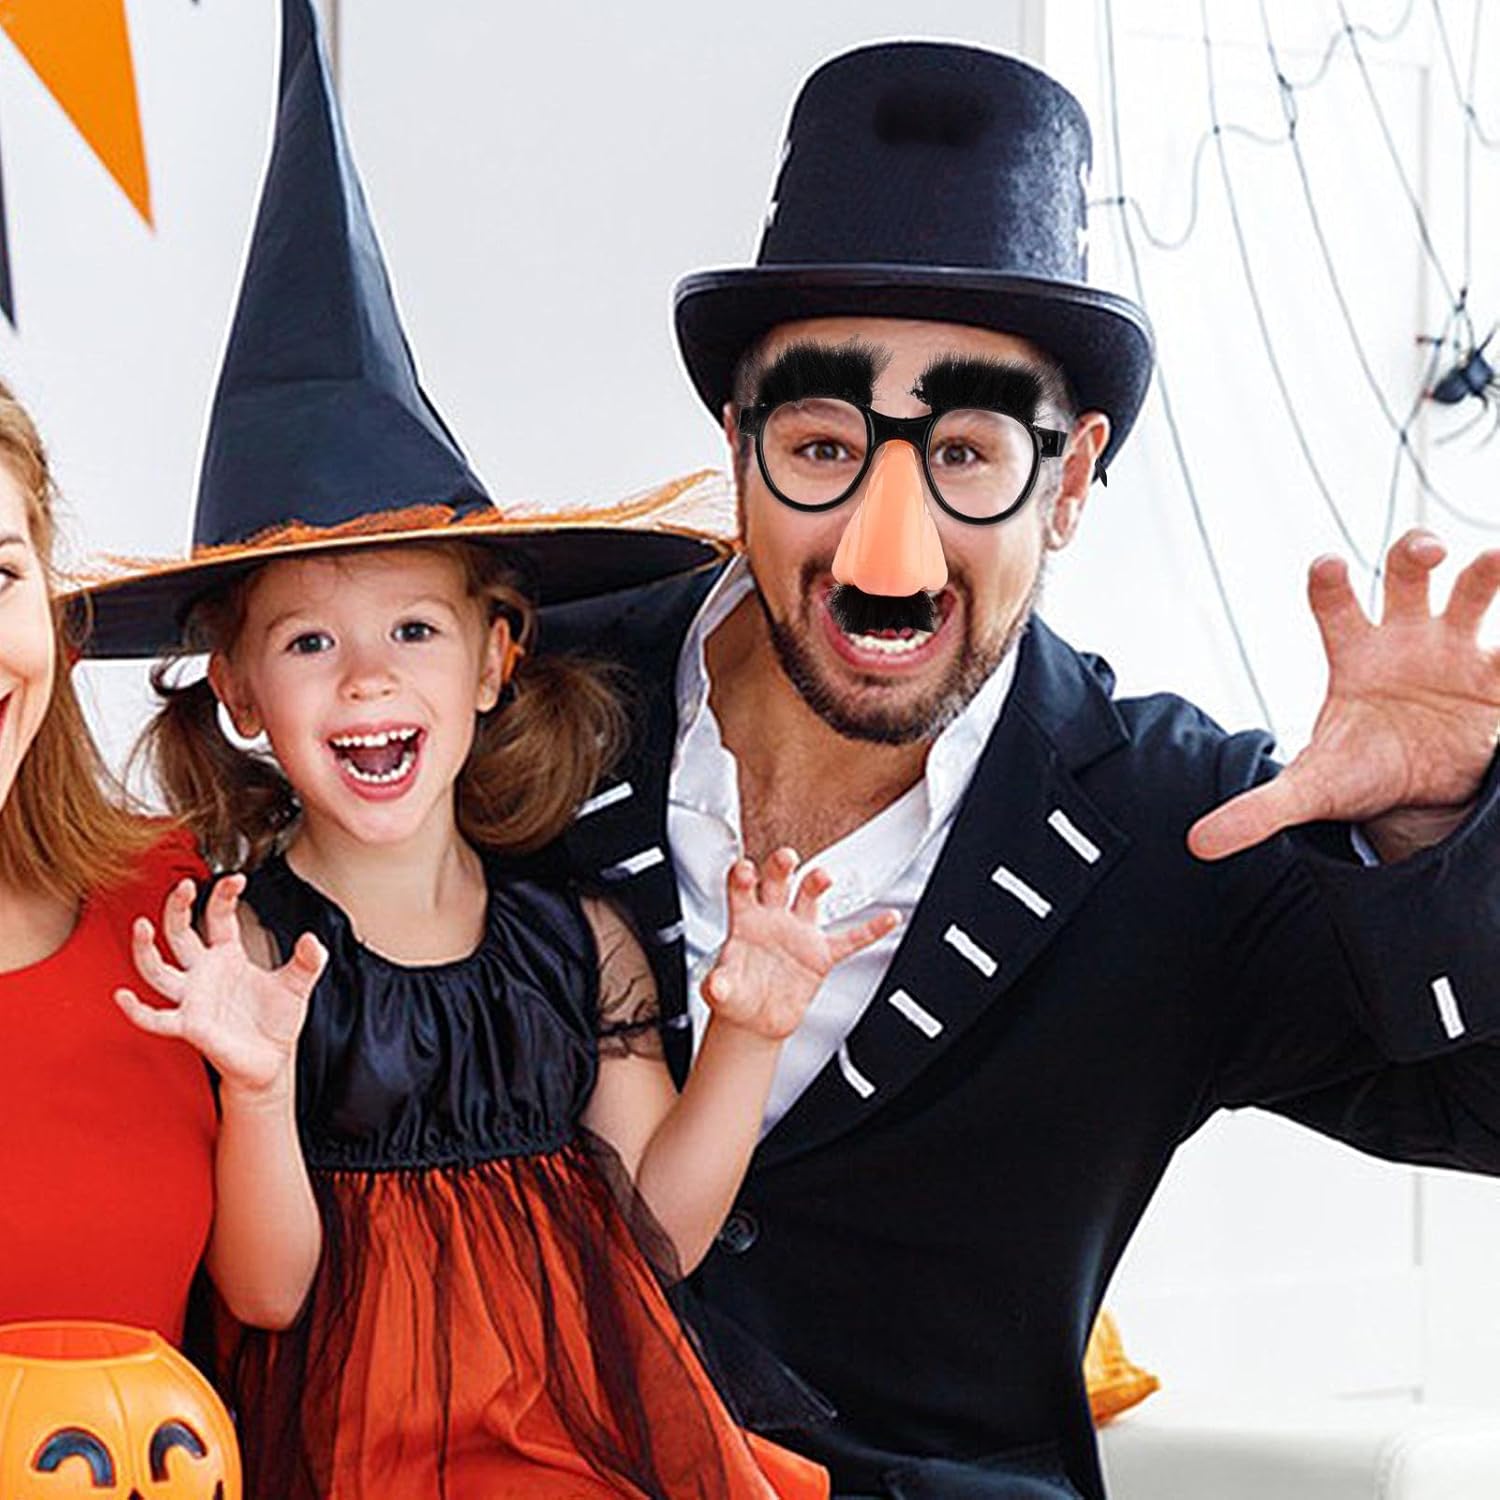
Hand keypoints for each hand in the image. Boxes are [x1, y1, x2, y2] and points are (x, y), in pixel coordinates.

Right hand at [115, 874, 325, 1097]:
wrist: (272, 1060)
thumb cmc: (276, 1021)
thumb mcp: (297, 984)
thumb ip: (308, 961)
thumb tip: (313, 940)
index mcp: (227, 956)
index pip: (217, 917)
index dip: (223, 896)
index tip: (236, 879)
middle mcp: (203, 973)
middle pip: (179, 933)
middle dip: (176, 908)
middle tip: (182, 885)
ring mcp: (192, 997)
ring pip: (157, 969)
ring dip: (146, 949)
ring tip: (142, 925)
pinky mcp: (188, 1025)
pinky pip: (155, 1018)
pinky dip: (136, 1010)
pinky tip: (123, 997)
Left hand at [701, 848, 898, 1039]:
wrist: (756, 1019)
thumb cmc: (736, 994)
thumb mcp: (721, 991)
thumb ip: (718, 985)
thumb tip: (715, 985)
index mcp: (745, 920)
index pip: (741, 889)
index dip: (741, 877)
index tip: (744, 870)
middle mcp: (773, 918)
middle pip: (777, 882)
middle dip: (781, 867)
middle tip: (786, 858)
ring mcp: (799, 932)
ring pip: (810, 898)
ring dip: (816, 884)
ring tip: (823, 877)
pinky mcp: (820, 954)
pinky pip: (850, 940)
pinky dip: (870, 930)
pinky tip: (887, 919)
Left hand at [1189, 530, 1499, 860]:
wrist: (1416, 795)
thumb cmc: (1359, 770)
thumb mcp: (1311, 790)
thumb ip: (1257, 810)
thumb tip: (1199, 844)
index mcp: (1353, 656)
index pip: (1334, 606)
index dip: (1330, 583)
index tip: (1328, 566)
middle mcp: (1405, 639)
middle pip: (1408, 576)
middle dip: (1415, 553)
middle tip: (1425, 550)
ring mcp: (1455, 652)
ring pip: (1472, 593)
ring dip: (1485, 572)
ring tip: (1493, 559)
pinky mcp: (1497, 679)